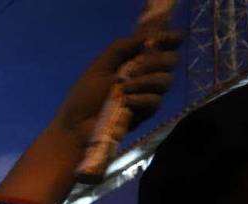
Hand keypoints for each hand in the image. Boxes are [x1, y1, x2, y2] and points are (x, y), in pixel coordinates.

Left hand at [54, 31, 181, 143]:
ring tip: (125, 87)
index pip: (162, 45)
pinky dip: (141, 98)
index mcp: (135, 60)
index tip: (168, 37)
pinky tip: (127, 101)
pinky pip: (155, 101)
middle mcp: (146, 75)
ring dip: (146, 81)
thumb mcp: (99, 67)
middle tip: (136, 69)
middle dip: (157, 61)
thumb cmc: (85, 96)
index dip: (170, 38)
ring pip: (166, 80)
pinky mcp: (145, 113)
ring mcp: (147, 94)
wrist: (76, 125)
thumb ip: (120, 48)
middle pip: (171, 60)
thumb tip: (146, 34)